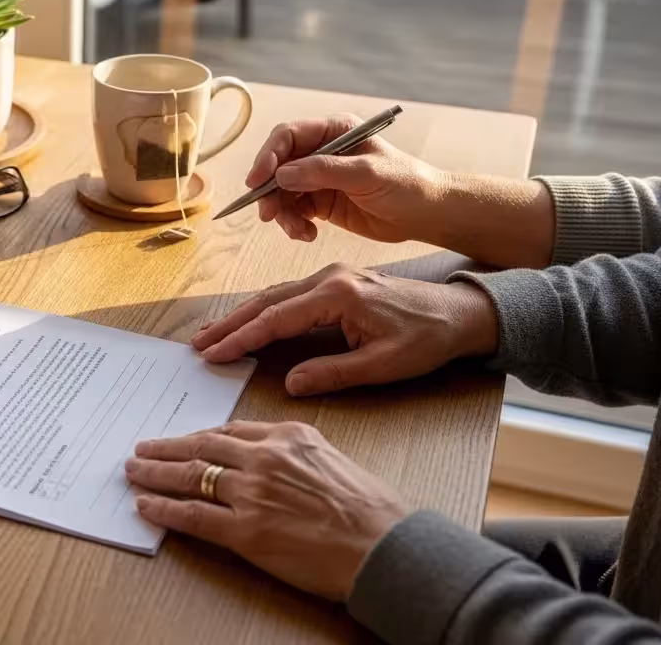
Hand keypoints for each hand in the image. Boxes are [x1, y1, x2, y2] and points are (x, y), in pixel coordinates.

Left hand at [127, 421, 407, 600]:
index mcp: (288, 436)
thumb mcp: (332, 460)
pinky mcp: (245, 531)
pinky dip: (164, 509)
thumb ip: (294, 455)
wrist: (386, 547)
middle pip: (201, 448)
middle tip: (142, 448)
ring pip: (189, 476)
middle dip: (166, 448)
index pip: (229, 431)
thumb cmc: (371, 510)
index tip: (181, 438)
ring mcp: (251, 493)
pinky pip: (192, 515)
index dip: (198, 436)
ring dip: (155, 473)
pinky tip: (146, 505)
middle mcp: (264, 458)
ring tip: (134, 471)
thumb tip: (268, 461)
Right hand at [192, 263, 497, 395]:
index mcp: (338, 295)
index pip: (277, 318)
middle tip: (199, 344)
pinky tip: (250, 322)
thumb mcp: (383, 365)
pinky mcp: (337, 283)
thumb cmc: (428, 338)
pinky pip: (290, 295)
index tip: (214, 354)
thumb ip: (334, 373)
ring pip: (275, 296)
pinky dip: (264, 310)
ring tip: (213, 335)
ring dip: (243, 315)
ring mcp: (332, 277)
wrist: (461, 313)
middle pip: (267, 302)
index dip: (242, 338)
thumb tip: (291, 384)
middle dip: (230, 324)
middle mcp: (330, 279)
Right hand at [248, 115, 446, 243]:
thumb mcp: (366, 173)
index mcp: (334, 131)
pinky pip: (294, 211)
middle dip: (270, 191)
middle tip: (269, 215)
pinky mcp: (320, 202)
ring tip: (298, 231)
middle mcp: (321, 151)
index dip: (268, 156)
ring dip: (283, 213)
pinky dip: (294, 224)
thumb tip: (282, 174)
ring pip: (282, 192)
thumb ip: (324, 171)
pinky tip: (308, 235)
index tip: (256, 181)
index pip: (287, 136)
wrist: (427, 215)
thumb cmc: (406, 185)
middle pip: (278, 166)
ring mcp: (319, 178)